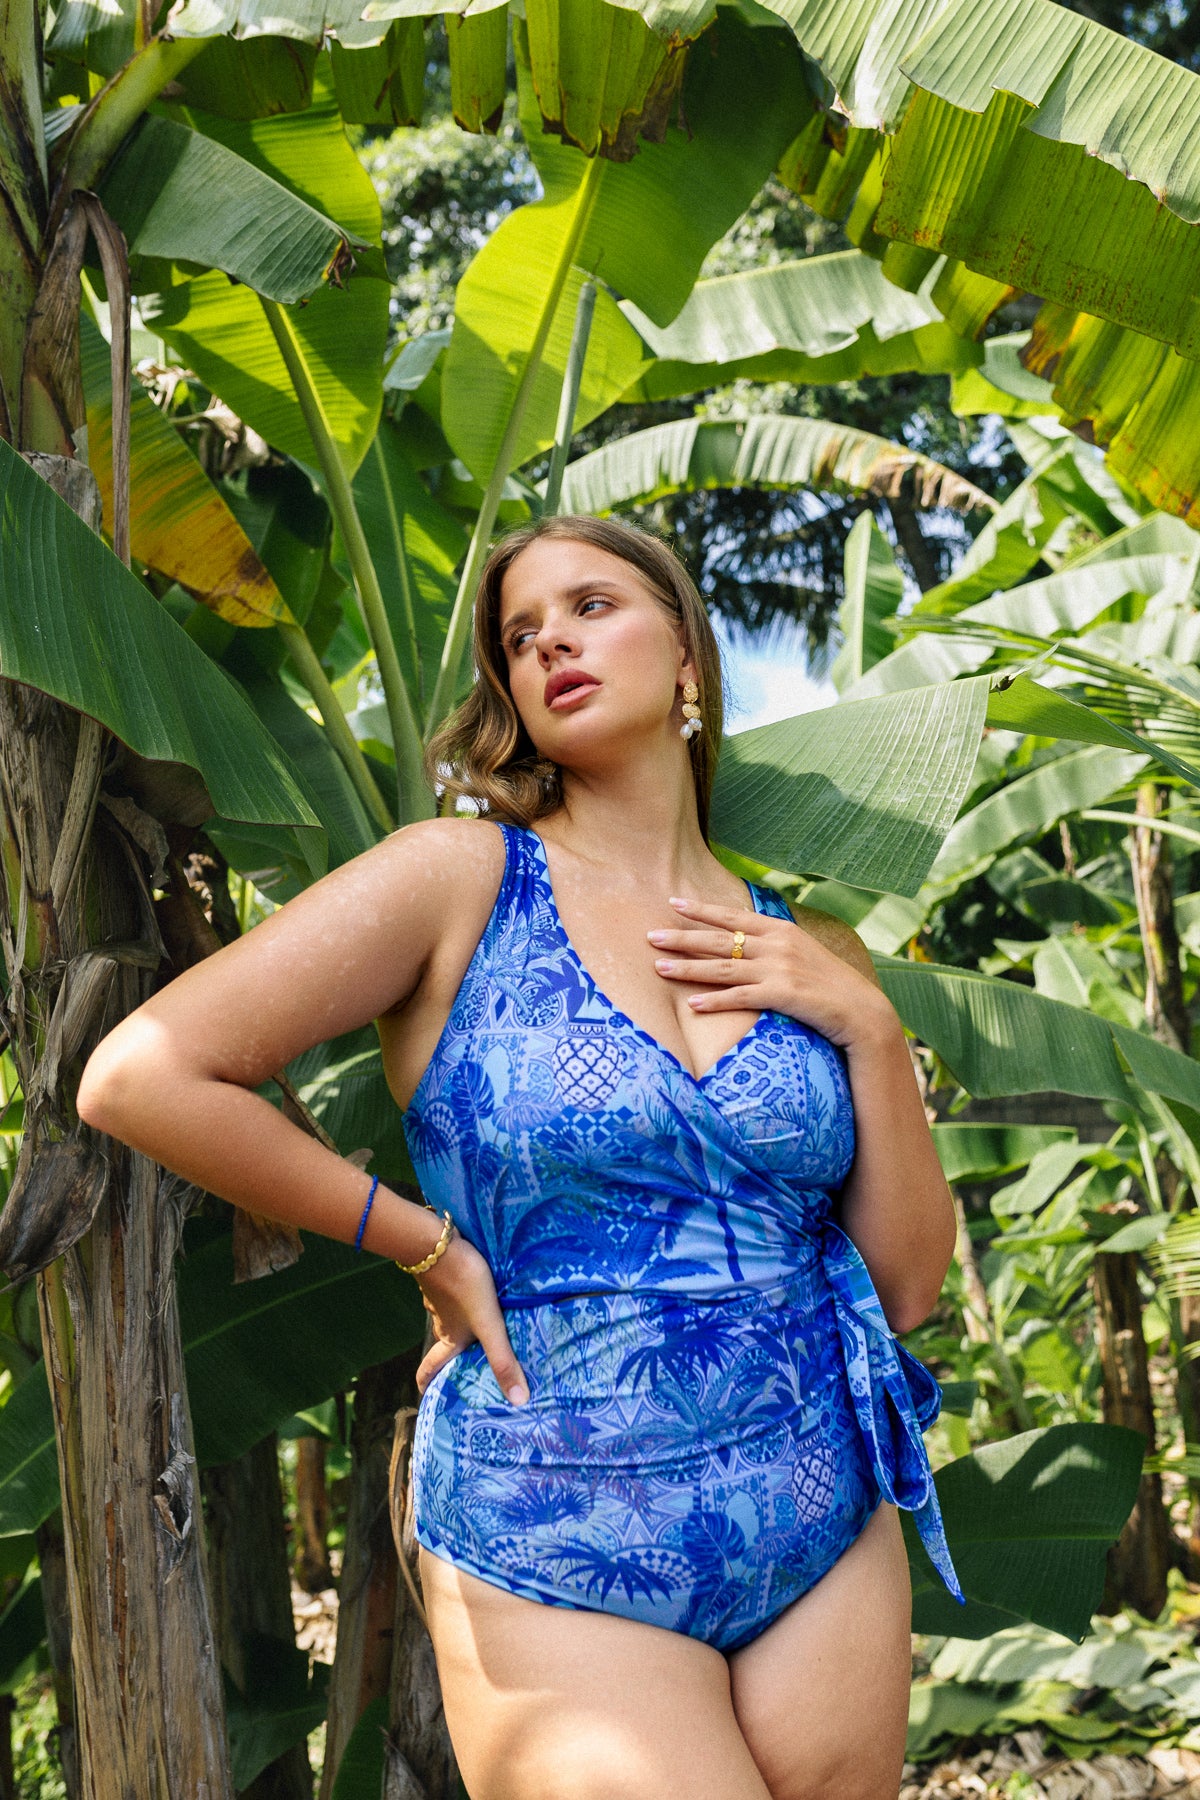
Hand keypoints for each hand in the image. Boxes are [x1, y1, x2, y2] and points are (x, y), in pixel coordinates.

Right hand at [411, 1234, 529, 1405]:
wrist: (438, 1244)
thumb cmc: (464, 1285)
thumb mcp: (489, 1324)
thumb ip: (503, 1358)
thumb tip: (518, 1402)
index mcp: (450, 1337)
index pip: (431, 1366)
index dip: (427, 1381)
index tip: (425, 1393)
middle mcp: (441, 1320)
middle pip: (445, 1342)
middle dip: (453, 1353)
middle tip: (468, 1359)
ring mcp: (439, 1297)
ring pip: (449, 1316)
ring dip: (461, 1322)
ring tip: (479, 1323)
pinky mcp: (442, 1275)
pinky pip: (451, 1293)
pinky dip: (460, 1297)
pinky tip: (474, 1290)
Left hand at [647, 897, 897, 1050]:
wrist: (862, 1011)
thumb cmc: (831, 985)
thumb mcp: (804, 954)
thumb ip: (776, 945)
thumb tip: (747, 943)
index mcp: (781, 930)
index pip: (733, 915)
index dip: (702, 910)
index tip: (674, 902)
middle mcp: (777, 945)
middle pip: (719, 939)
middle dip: (682, 936)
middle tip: (650, 935)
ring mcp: (779, 969)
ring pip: (722, 967)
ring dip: (688, 967)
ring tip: (658, 966)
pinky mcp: (782, 995)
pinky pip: (739, 997)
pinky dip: (714, 1001)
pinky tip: (692, 1004)